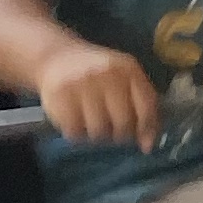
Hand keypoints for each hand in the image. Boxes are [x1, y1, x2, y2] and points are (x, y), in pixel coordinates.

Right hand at [36, 39, 159, 146]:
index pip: (147, 106)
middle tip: (112, 131)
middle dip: (119, 134)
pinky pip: (74, 131)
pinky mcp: (59, 95)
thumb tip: (148, 146)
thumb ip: (142, 107)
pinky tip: (76, 123)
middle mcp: (106, 74)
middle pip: (123, 123)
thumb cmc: (97, 74)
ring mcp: (82, 83)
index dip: (147, 128)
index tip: (143, 141)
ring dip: (97, 135)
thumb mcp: (124, 80)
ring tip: (92, 125)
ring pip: (98, 130)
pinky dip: (76, 134)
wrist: (55, 56)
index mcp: (128, 69)